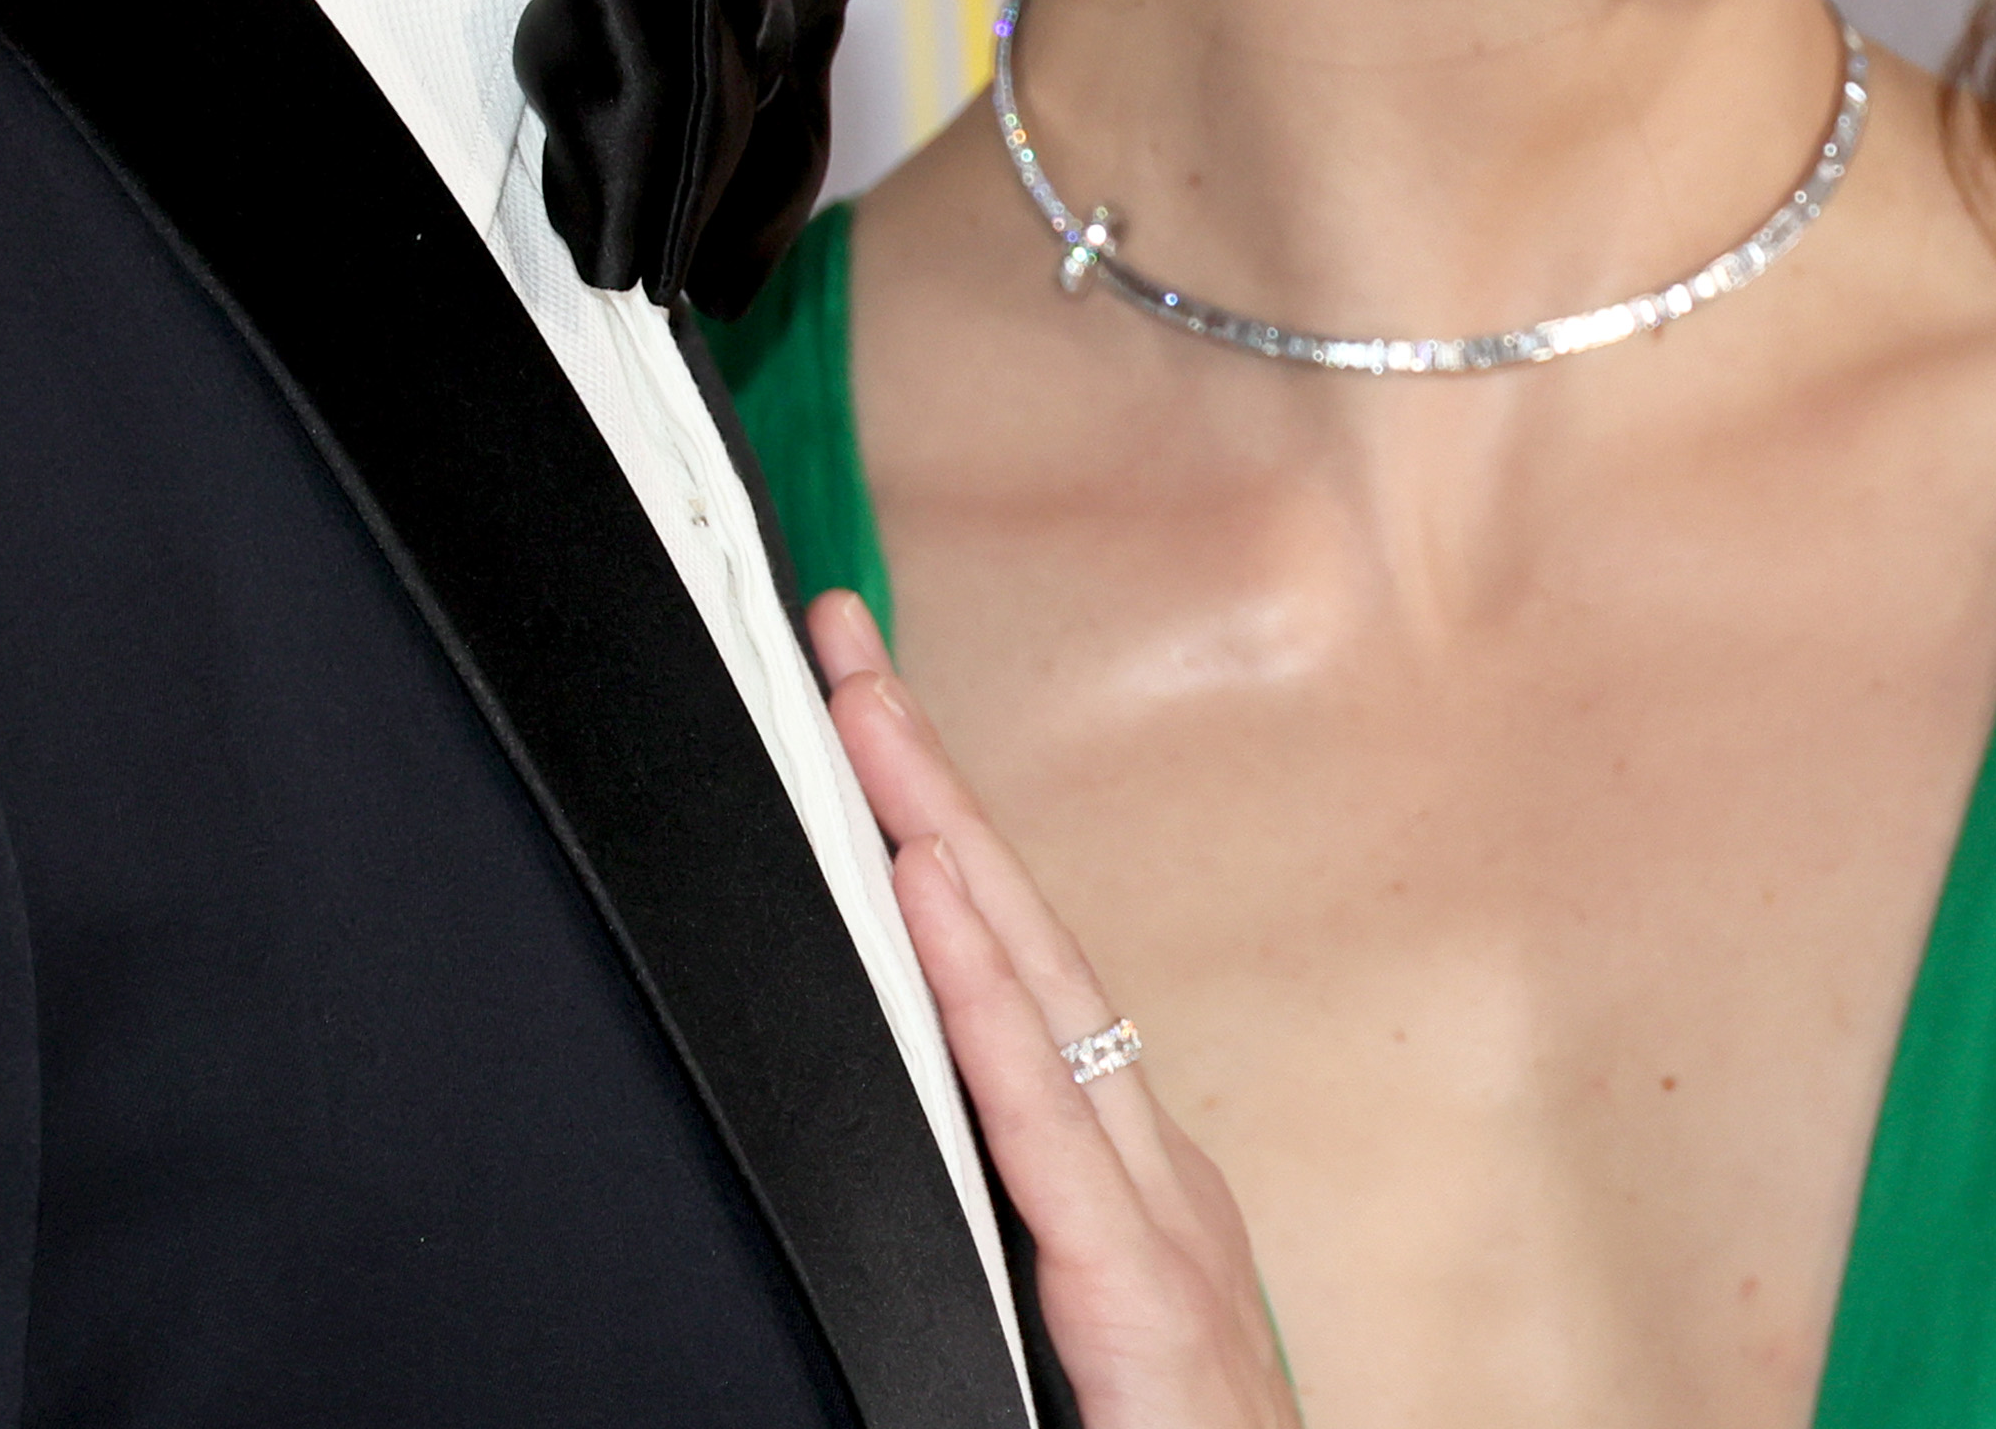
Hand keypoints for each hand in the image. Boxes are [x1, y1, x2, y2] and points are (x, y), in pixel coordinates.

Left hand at [809, 591, 1298, 1428]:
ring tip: (861, 711)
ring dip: (936, 834)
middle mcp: (1152, 1181)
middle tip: (839, 640)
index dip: (940, 843)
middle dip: (927, 780)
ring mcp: (1155, 1226)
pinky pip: (1037, 1117)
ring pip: (1030, 988)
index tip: (865, 729)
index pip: (1017, 981)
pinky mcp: (1134, 1295)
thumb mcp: (1069, 1355)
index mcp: (1126, 1195)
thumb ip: (1008, 1258)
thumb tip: (903, 1169)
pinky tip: (921, 893)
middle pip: (1022, 939)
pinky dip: (977, 992)